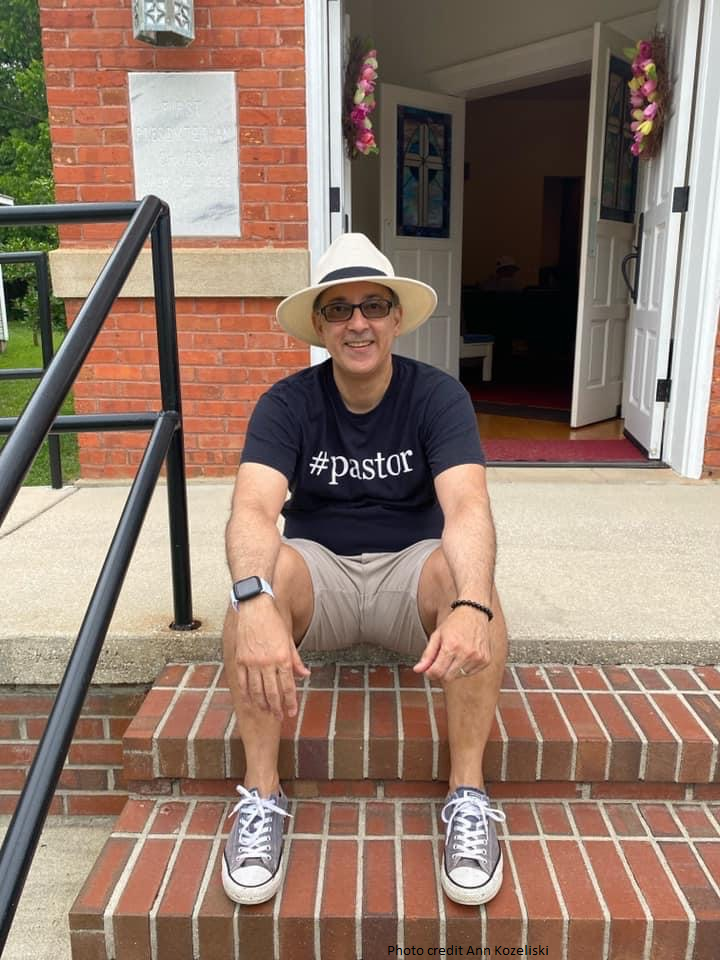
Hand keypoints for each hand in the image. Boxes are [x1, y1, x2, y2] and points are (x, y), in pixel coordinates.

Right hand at [224, 599, 309, 718]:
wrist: (255, 608)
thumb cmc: (274, 622)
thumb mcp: (289, 640)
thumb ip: (296, 660)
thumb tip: (305, 675)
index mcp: (282, 657)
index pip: (288, 686)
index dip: (290, 702)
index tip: (292, 713)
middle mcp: (267, 662)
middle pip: (272, 692)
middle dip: (277, 707)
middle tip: (279, 716)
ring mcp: (252, 662)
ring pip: (256, 690)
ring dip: (262, 704)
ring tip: (267, 711)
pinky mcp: (240, 659)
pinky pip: (242, 682)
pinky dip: (246, 694)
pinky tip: (250, 701)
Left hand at [413, 605, 491, 681]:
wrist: (474, 612)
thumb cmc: (455, 623)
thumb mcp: (437, 636)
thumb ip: (427, 655)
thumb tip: (418, 670)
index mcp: (451, 646)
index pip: (437, 672)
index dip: (430, 673)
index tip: (429, 670)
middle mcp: (466, 653)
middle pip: (448, 677)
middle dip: (441, 672)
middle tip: (442, 660)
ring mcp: (477, 658)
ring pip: (459, 676)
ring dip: (454, 669)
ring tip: (455, 654)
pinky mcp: (485, 660)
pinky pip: (470, 673)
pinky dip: (465, 668)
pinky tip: (465, 655)